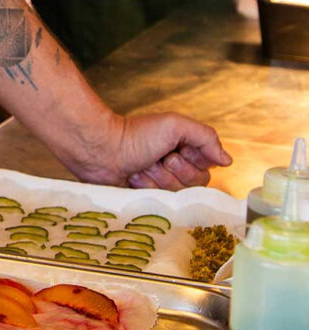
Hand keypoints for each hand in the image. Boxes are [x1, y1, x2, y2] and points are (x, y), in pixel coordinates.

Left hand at [83, 111, 231, 189]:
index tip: (177, 149)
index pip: (208, 167)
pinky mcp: (147, 197)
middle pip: (195, 184)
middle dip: (175, 171)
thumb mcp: (175, 125)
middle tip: (157, 158)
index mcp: (185, 148)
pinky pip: (160, 204)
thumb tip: (227, 160)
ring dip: (158, 179)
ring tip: (142, 166)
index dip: (194, 160)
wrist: (101, 150)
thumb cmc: (135, 134)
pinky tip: (133, 178)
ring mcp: (161, 183)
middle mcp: (176, 167)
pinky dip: (146, 189)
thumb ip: (206, 137)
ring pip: (178, 195)